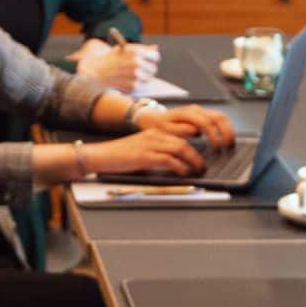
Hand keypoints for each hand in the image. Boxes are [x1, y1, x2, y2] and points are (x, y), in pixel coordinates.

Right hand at [75, 39, 159, 89]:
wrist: (94, 72)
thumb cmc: (109, 60)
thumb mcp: (123, 49)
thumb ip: (140, 49)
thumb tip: (156, 48)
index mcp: (136, 51)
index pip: (155, 56)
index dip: (153, 59)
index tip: (150, 61)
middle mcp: (137, 63)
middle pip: (153, 69)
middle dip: (148, 69)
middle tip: (141, 70)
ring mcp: (135, 76)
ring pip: (148, 79)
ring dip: (143, 78)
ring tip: (131, 76)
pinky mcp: (133, 87)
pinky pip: (141, 86)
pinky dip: (136, 85)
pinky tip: (126, 81)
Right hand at [82, 126, 210, 177]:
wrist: (101, 155)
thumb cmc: (121, 156)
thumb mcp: (143, 150)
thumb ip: (159, 153)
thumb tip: (178, 164)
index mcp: (154, 133)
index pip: (180, 135)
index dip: (194, 145)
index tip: (202, 156)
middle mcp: (154, 135)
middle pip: (183, 142)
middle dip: (197, 155)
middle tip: (203, 166)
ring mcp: (149, 145)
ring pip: (179, 148)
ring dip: (193, 160)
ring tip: (198, 170)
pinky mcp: (145, 156)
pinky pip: (168, 159)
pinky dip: (179, 167)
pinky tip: (183, 173)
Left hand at [146, 104, 235, 150]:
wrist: (154, 119)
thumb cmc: (160, 126)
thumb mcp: (166, 130)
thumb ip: (180, 130)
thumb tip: (195, 131)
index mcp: (188, 113)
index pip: (206, 122)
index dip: (214, 135)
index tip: (217, 148)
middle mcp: (196, 110)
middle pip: (219, 117)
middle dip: (227, 132)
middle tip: (229, 146)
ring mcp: (200, 111)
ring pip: (221, 117)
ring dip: (228, 130)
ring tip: (230, 144)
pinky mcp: (202, 115)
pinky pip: (218, 119)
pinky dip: (224, 128)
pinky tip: (225, 139)